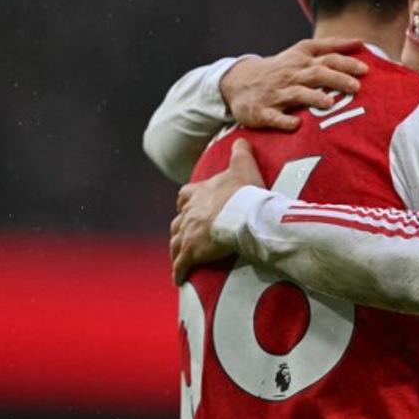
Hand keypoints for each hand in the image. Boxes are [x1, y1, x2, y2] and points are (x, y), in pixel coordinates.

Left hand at [170, 138, 265, 283]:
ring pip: (175, 244)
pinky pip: (181, 265)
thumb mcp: (243, 166)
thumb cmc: (243, 191)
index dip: (186, 202)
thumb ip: (241, 152)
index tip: (188, 206)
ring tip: (180, 259)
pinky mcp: (191, 252)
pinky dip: (179, 272)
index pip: (185, 195)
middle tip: (185, 235)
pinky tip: (179, 280)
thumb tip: (242, 139)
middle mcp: (189, 213)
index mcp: (199, 193)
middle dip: (180, 229)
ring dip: (177, 251)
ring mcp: (188, 234)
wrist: (241, 212)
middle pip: (177, 222)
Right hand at [220, 37, 367, 130]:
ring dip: (313, 97)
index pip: (327, 58)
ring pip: (296, 94)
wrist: (240, 82)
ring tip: (329, 103)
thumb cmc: (282, 68)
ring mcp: (276, 93)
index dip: (346, 63)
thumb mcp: (302, 52)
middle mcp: (291, 75)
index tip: (365, 70)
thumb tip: (360, 41)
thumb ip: (330, 46)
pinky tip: (297, 124)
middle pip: (315, 74)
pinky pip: (274, 116)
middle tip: (356, 87)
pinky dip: (285, 120)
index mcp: (301, 61)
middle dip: (336, 79)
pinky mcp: (263, 111)